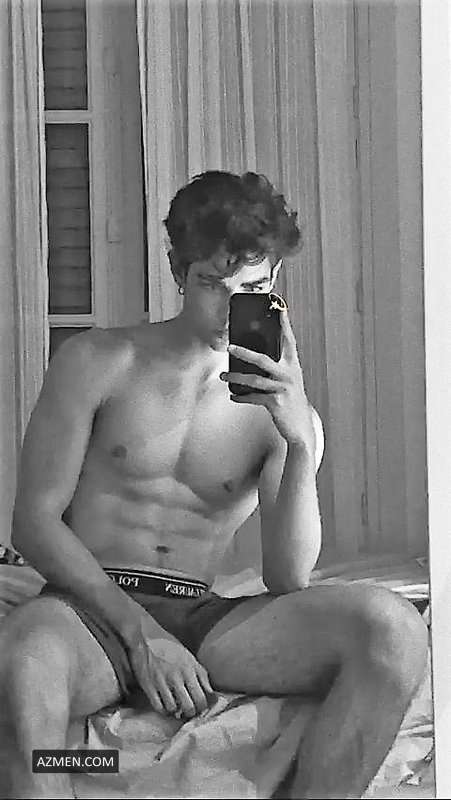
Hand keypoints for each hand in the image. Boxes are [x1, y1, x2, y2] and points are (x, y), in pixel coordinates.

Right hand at [126, 616, 214, 718]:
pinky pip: (159, 707)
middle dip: (192, 712)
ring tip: (178, 708)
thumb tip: (210, 692)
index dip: (204, 707)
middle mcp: (177, 677)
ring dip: (177, 712)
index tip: (203, 708)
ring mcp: (162, 683)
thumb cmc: (169, 648)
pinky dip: (164, 711)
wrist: (145, 641)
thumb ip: (200, 673)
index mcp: (190, 669)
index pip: (203, 697)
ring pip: (174, 709)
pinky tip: (166, 706)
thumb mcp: (188, 656)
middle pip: (190, 707)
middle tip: (190, 711)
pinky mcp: (149, 687)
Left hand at [222, 312, 314, 449]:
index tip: (280, 310)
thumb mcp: (289, 383)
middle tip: (230, 347)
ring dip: (236, 377)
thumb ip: (277, 371)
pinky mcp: (276, 402)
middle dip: (245, 352)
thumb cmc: (291, 403)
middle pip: (264, 359)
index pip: (290, 341)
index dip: (285, 325)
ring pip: (254, 379)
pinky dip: (241, 397)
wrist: (300, 427)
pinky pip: (253, 397)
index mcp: (293, 367)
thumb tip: (254, 359)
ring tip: (224, 376)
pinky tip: (233, 396)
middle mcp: (289, 375)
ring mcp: (283, 389)